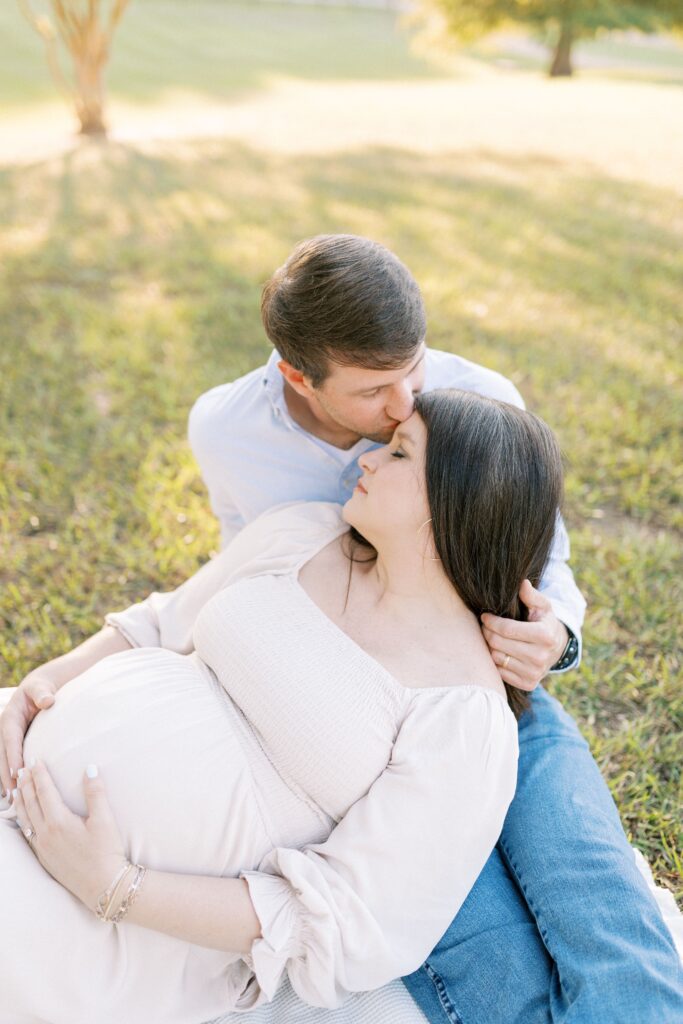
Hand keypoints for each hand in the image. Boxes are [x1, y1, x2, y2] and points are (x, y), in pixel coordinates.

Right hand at [0, 673, 57, 798]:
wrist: (36, 690)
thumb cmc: (41, 689)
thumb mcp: (40, 689)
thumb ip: (42, 694)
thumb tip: (48, 700)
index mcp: (9, 717)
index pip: (10, 739)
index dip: (12, 755)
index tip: (16, 772)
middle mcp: (4, 730)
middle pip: (3, 754)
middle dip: (5, 774)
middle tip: (12, 793)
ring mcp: (5, 738)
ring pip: (2, 762)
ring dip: (4, 780)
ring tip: (10, 799)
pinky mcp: (10, 745)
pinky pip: (7, 762)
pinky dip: (7, 777)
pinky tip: (12, 793)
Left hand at [12, 760, 125, 912]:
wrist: (104, 886)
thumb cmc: (107, 852)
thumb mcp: (105, 820)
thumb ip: (95, 793)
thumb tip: (90, 768)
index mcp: (59, 821)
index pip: (44, 791)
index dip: (39, 774)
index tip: (35, 759)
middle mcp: (46, 834)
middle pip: (31, 803)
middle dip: (26, 784)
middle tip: (23, 768)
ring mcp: (42, 848)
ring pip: (25, 819)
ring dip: (20, 801)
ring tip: (17, 788)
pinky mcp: (44, 858)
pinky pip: (27, 834)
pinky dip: (23, 820)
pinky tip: (24, 817)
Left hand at [481, 580, 567, 691]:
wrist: (557, 649)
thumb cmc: (544, 622)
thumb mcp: (542, 606)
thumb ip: (531, 595)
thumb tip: (522, 583)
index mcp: (545, 636)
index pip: (507, 629)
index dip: (491, 621)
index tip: (485, 616)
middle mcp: (541, 657)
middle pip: (498, 643)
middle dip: (487, 632)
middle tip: (485, 625)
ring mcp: (535, 673)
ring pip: (496, 658)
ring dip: (490, 646)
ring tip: (491, 637)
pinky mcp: (528, 684)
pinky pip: (500, 672)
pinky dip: (495, 661)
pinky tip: (498, 651)